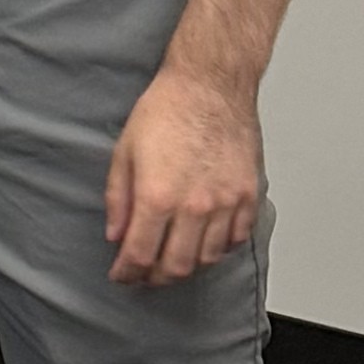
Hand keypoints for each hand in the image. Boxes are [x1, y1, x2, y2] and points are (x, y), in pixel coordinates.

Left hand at [106, 56, 261, 288]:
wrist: (211, 85)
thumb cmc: (167, 109)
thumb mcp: (125, 152)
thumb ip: (119, 200)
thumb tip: (116, 235)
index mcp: (158, 196)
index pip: (140, 255)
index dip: (127, 273)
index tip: (122, 275)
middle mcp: (195, 206)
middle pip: (176, 266)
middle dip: (155, 278)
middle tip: (144, 276)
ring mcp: (226, 203)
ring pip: (207, 258)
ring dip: (187, 266)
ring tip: (172, 260)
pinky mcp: (247, 195)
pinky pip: (236, 239)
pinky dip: (219, 249)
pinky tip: (205, 243)